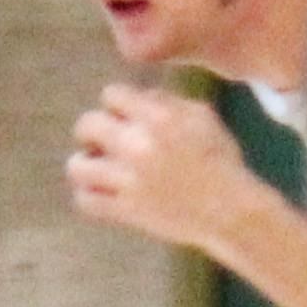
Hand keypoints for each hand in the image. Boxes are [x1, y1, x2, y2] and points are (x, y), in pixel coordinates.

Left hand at [65, 85, 276, 255]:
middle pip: (87, 125)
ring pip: (76, 166)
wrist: (230, 211)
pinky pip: (84, 201)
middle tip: (104, 143)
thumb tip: (135, 97)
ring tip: (98, 169)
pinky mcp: (126, 212)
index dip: (116, 105)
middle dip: (93, 131)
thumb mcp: (202, 117)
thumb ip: (165, 100)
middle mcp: (139, 146)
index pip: (111, 95)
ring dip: (84, 164)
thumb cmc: (219, 160)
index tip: (127, 119)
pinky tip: (101, 193)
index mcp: (159, 118)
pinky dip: (88, 196)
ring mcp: (129, 181)